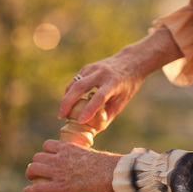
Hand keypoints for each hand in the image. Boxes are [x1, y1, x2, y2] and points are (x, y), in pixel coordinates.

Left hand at [25, 141, 121, 191]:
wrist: (110, 173)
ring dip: (30, 173)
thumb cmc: (104, 165)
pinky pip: (39, 187)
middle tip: (36, 170)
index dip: (45, 152)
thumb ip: (78, 155)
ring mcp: (58, 172)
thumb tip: (81, 160)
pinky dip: (31, 189)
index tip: (46, 158)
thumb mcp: (88, 153)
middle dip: (36, 163)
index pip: (47, 145)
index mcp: (67, 148)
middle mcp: (59, 158)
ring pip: (34, 168)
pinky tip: (27, 191)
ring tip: (31, 179)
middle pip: (37, 157)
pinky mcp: (60, 186)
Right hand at [60, 28, 182, 125]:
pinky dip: (70, 92)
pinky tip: (69, 102)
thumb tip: (94, 130)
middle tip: (61, 116)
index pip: (99, 97)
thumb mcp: (122, 101)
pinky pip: (74, 81)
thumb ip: (108, 114)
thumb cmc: (127, 85)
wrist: (130, 61)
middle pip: (80, 87)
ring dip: (66, 98)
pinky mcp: (87, 67)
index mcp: (114, 83)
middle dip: (67, 103)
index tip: (80, 121)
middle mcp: (102, 73)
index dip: (89, 109)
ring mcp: (93, 68)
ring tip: (63, 112)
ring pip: (74, 83)